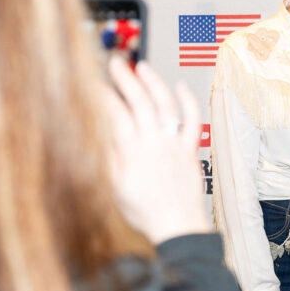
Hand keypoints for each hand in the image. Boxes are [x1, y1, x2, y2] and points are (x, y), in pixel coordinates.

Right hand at [105, 59, 211, 244]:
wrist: (178, 226)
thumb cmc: (147, 213)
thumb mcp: (116, 188)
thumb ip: (111, 158)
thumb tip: (103, 132)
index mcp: (133, 153)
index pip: (116, 115)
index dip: (105, 96)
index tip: (97, 84)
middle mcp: (154, 143)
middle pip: (139, 102)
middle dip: (125, 79)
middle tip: (115, 63)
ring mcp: (174, 144)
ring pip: (165, 105)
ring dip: (154, 83)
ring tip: (142, 68)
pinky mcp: (190, 149)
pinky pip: (192, 119)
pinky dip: (188, 100)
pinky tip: (180, 86)